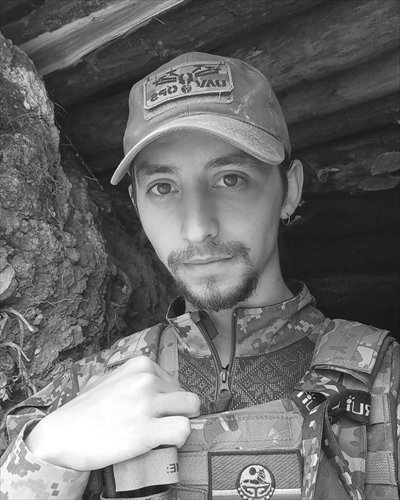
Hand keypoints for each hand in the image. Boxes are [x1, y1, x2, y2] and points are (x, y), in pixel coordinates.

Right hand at [25, 356, 199, 470]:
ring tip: (162, 434)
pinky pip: (183, 430)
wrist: (60, 436)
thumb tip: (151, 384)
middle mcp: (147, 379)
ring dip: (180, 423)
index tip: (155, 412)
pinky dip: (178, 439)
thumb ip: (130, 377)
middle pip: (187, 396)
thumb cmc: (83, 411)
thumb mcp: (107, 378)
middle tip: (160, 425)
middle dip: (177, 412)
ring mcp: (147, 402)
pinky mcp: (146, 429)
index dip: (168, 401)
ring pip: (192, 409)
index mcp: (141, 364)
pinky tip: (162, 443)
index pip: (175, 382)